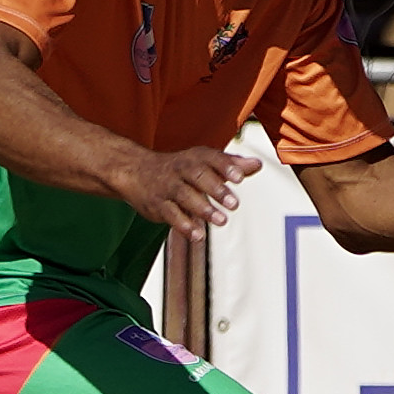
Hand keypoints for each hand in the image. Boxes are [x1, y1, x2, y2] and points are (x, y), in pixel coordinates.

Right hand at [116, 142, 260, 237]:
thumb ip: (231, 165)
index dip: (226, 167)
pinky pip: (170, 214)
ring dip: (203, 209)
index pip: (212, 159)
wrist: (136, 171)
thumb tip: (257, 164)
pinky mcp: (158, 205)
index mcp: (195, 158)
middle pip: (198, 176)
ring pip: (184, 195)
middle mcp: (180, 169)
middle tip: (233, 204)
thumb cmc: (178, 168)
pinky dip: (184, 225)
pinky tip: (198, 235)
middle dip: (216, 189)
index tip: (240, 177)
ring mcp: (168, 187)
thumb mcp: (203, 163)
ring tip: (221, 220)